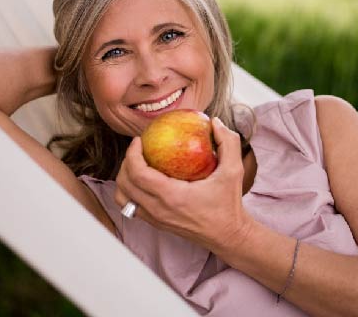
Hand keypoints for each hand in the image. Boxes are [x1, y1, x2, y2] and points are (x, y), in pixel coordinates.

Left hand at [114, 117, 253, 251]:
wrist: (227, 235)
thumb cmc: (228, 204)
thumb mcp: (234, 170)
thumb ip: (228, 142)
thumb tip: (215, 122)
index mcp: (172, 196)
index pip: (138, 173)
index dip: (132, 154)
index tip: (139, 140)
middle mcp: (158, 210)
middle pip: (125, 184)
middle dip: (126, 162)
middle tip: (138, 149)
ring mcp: (154, 219)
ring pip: (123, 198)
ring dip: (124, 179)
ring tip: (136, 164)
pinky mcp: (155, 224)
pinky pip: (131, 206)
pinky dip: (130, 191)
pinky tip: (143, 180)